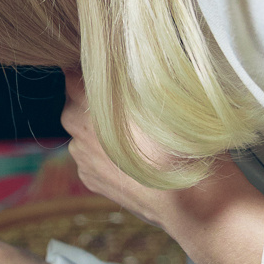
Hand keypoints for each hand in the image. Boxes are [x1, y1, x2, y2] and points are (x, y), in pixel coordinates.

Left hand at [61, 72, 263, 263]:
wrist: (191, 202)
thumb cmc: (183, 143)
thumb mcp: (163, 95)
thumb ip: (133, 78)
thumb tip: (124, 62)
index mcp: (89, 104)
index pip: (73, 74)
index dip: (91, 70)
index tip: (109, 70)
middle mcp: (78, 130)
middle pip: (74, 104)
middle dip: (92, 99)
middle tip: (124, 100)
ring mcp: (82, 158)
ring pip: (82, 133)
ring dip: (98, 129)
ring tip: (133, 133)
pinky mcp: (90, 180)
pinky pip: (90, 157)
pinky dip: (104, 153)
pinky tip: (131, 156)